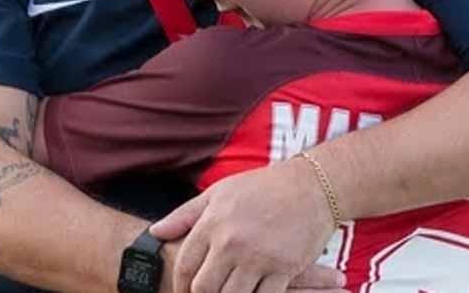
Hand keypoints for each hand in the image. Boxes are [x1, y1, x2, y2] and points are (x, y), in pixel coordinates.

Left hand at [151, 159, 339, 292]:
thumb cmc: (262, 187)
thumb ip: (184, 215)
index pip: (185, 265)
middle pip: (204, 288)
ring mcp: (258, 257)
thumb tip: (155, 231)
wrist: (313, 186)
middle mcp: (231, 242)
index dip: (179, 285)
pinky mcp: (284, 269)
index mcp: (212, 223)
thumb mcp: (218, 193)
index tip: (180, 292)